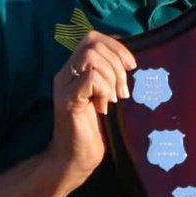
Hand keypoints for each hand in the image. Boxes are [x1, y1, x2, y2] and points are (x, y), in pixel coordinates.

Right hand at [47, 31, 136, 189]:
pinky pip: (89, 78)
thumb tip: (130, 60)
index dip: (116, 46)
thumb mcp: (107, 96)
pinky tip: (105, 106)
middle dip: (117, 63)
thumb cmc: (95, 130)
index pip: (93, 38)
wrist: (75, 159)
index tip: (131, 66)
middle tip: (123, 90)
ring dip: (111, 77)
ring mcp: (64, 86)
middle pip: (92, 43)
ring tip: (114, 99)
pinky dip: (104, 89)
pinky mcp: (67, 101)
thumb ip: (111, 76)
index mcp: (74, 70)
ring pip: (91, 58)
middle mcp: (65, 74)